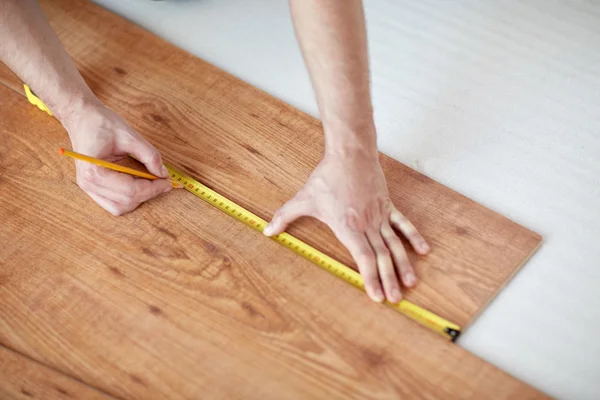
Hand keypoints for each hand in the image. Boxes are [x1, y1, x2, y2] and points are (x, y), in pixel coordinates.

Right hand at [61, 102, 173, 215]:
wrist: (81, 116)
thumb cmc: (100, 122)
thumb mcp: (130, 135)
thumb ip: (150, 156)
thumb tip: (164, 174)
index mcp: (94, 172)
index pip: (130, 191)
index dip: (153, 188)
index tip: (168, 181)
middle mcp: (88, 184)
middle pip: (126, 202)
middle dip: (149, 193)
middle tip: (164, 181)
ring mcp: (88, 188)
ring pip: (120, 207)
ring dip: (139, 198)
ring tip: (152, 182)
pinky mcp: (93, 187)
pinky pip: (114, 202)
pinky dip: (130, 198)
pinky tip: (140, 184)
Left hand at [263, 149, 429, 302]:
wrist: (350, 153)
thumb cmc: (328, 176)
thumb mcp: (303, 198)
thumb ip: (285, 216)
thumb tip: (267, 230)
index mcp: (348, 227)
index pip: (363, 258)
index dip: (371, 279)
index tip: (377, 296)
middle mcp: (367, 225)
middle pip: (381, 257)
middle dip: (389, 280)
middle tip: (397, 298)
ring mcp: (380, 216)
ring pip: (394, 245)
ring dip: (403, 264)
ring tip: (411, 283)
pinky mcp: (387, 206)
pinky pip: (403, 225)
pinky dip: (413, 237)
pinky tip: (423, 250)